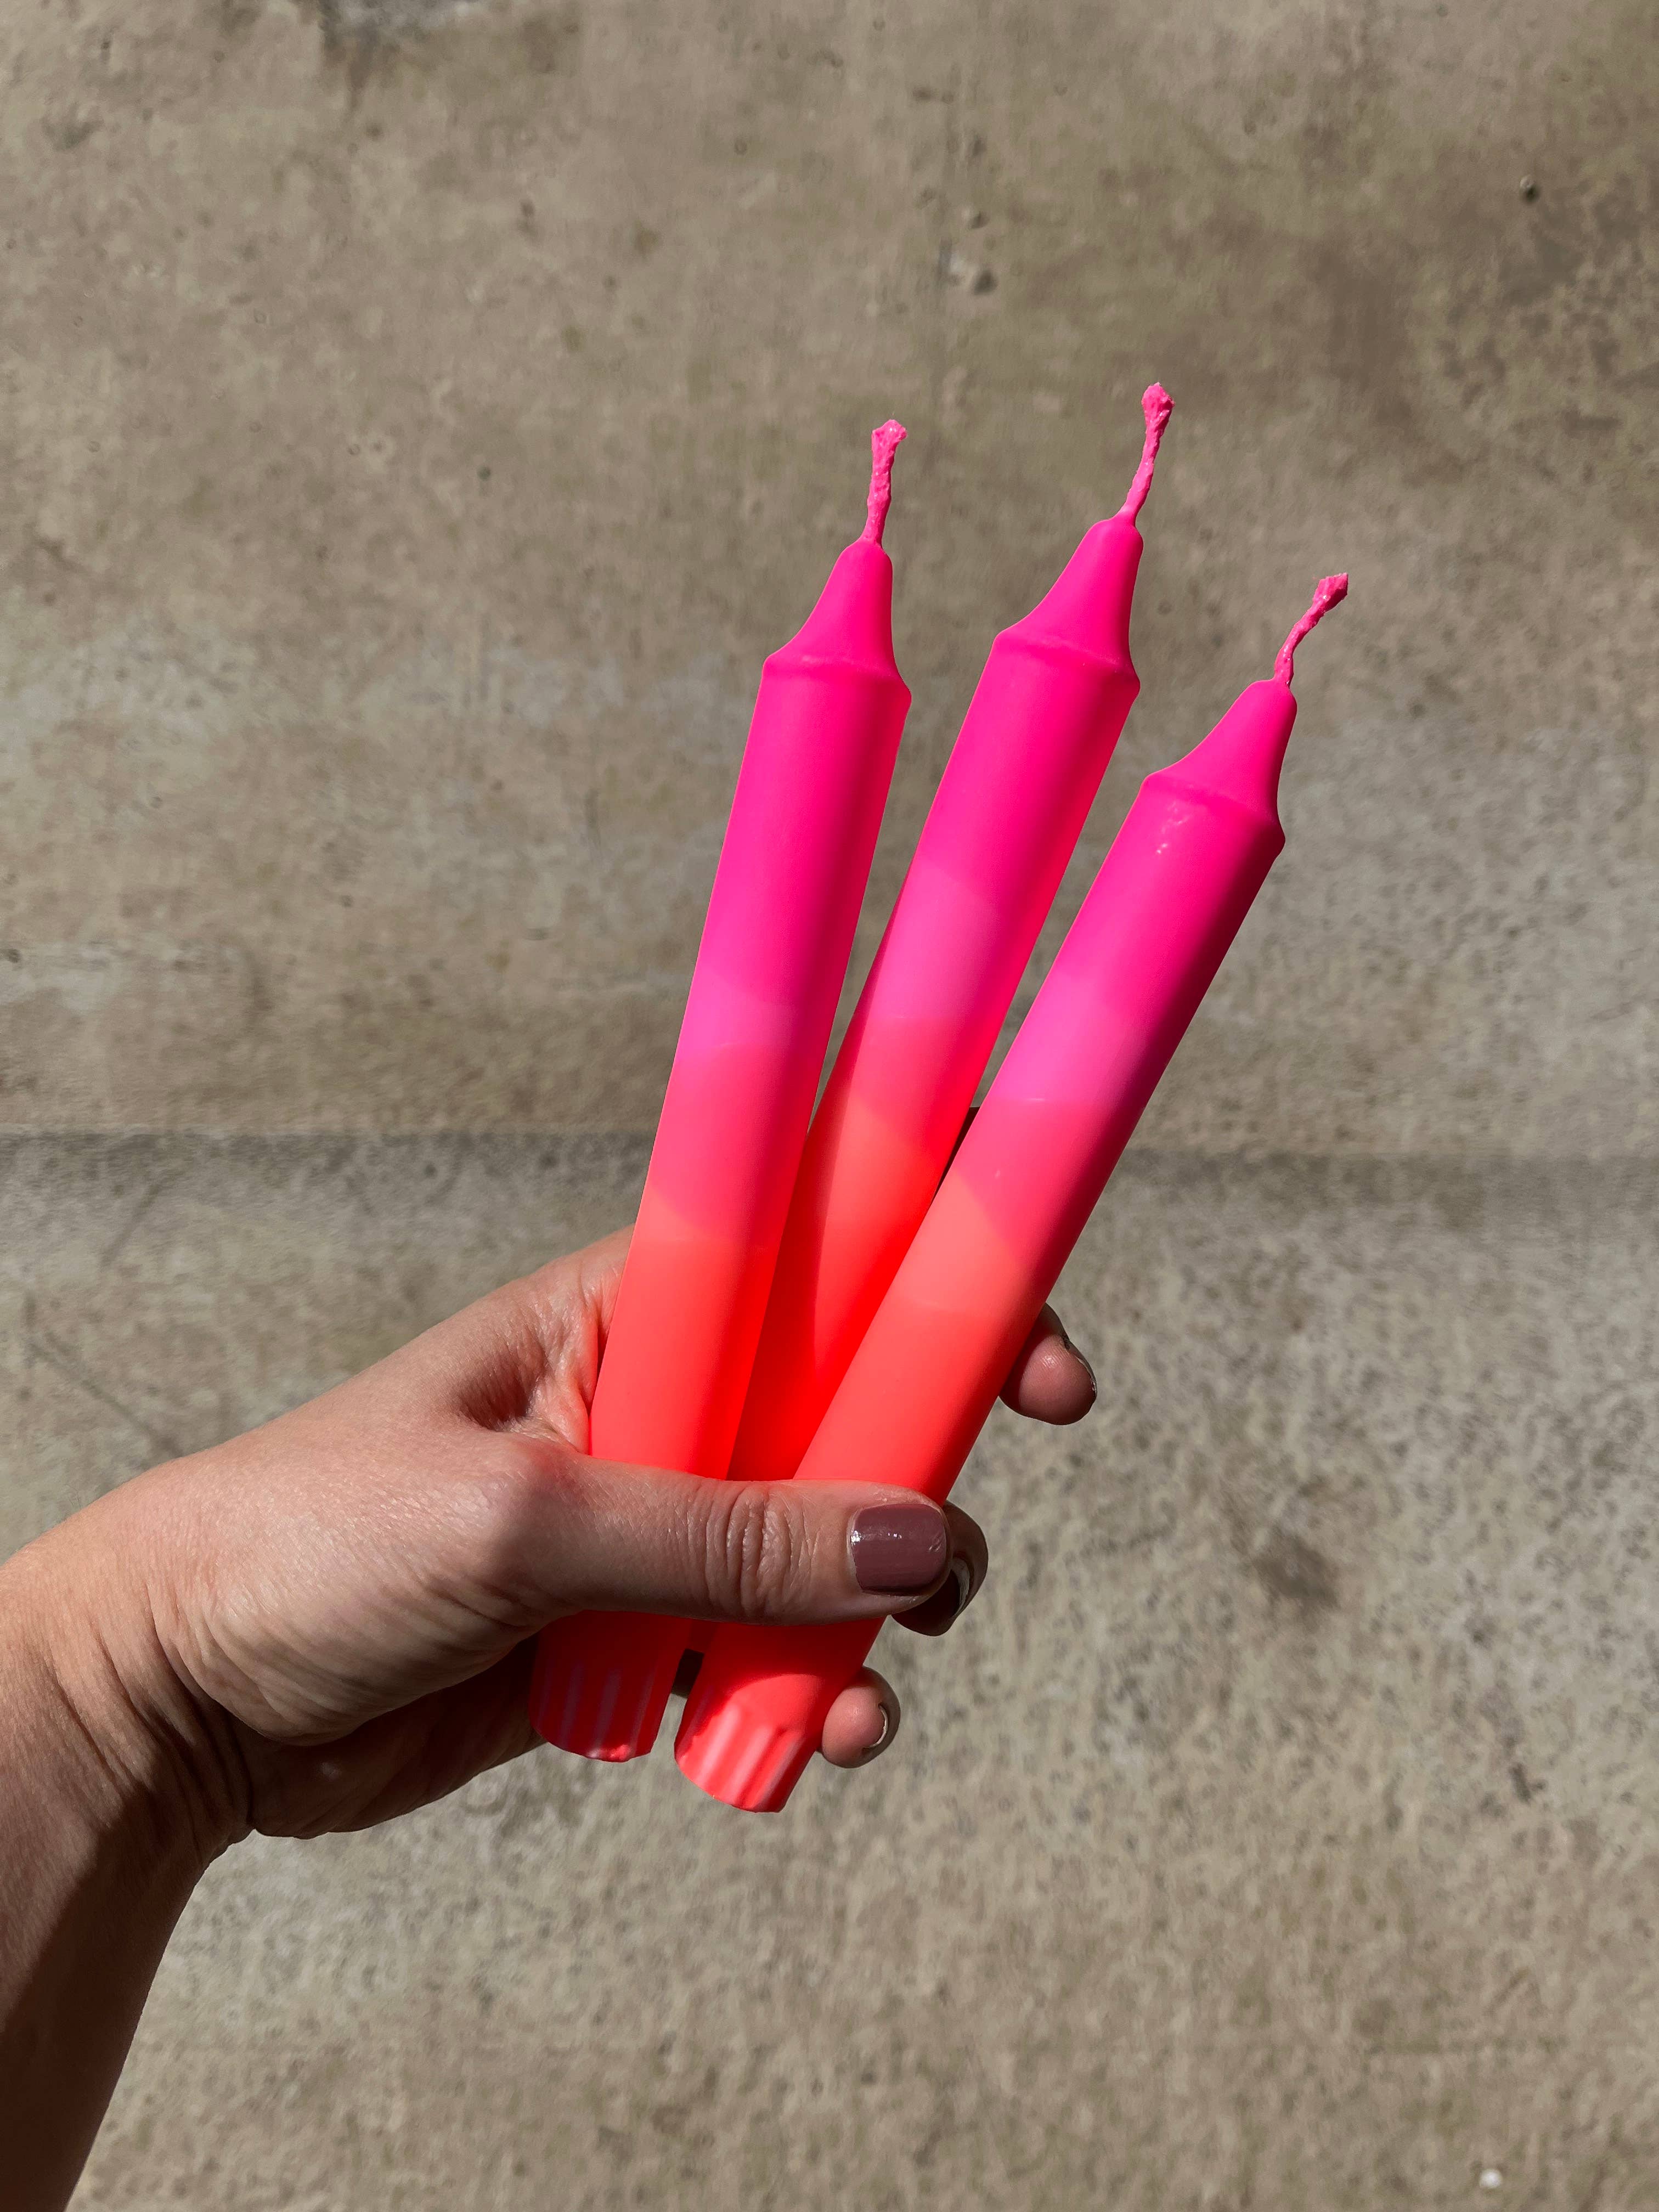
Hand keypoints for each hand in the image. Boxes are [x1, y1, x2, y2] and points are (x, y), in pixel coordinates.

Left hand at [10, 1230, 1094, 1852]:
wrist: (185, 1697)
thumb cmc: (316, 1543)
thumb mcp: (529, 1522)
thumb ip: (724, 1533)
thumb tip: (918, 1540)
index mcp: (627, 1310)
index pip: (812, 1245)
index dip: (933, 1269)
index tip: (1030, 1340)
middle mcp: (656, 1403)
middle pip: (845, 1410)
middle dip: (921, 1479)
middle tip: (959, 1558)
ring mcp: (649, 1525)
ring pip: (818, 1550)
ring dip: (871, 1618)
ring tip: (867, 1692)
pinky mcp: (629, 1637)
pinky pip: (761, 1656)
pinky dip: (806, 1699)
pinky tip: (808, 1744)